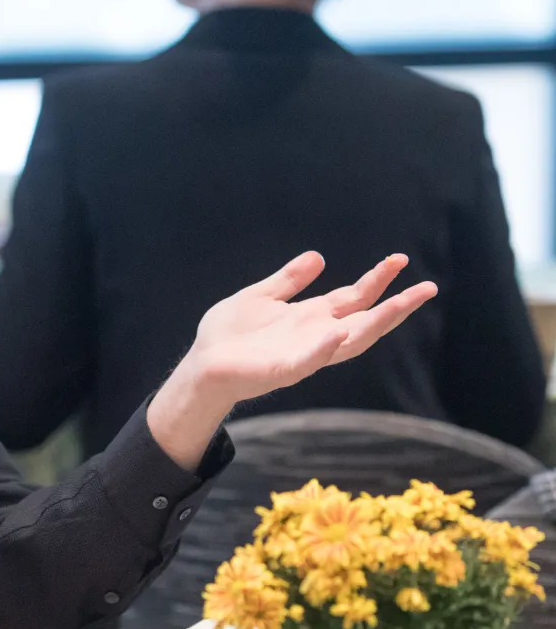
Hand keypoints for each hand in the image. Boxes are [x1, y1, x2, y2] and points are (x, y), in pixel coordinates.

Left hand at [149, 252, 438, 469]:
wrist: (201, 366)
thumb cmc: (228, 336)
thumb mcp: (260, 297)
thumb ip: (288, 280)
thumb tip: (319, 256)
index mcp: (311, 318)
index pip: (354, 297)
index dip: (377, 280)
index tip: (400, 259)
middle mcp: (315, 336)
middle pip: (365, 320)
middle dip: (396, 305)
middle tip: (427, 287)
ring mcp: (302, 354)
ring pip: (349, 343)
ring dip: (376, 325)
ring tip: (401, 305)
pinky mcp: (281, 371)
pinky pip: (307, 361)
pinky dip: (322, 349)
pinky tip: (335, 333)